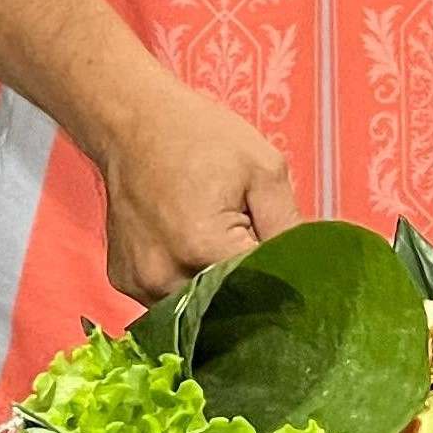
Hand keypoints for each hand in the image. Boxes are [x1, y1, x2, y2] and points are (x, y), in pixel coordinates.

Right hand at [90, 76, 302, 306]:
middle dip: (247, 289)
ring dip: (214, 291)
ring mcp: (139, 282)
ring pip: (194, 310)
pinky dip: (185, 283)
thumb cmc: (201, 137)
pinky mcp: (124, 280)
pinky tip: (190, 247)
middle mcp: (164, 276)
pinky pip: (165, 298)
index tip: (288, 266)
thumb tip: (308, 270)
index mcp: (203, 248)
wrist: (133, 121)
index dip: (278, 281)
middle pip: (224, 307)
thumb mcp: (264, 169)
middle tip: (253, 249)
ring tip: (218, 244)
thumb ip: (288, 226)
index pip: (258, 292)